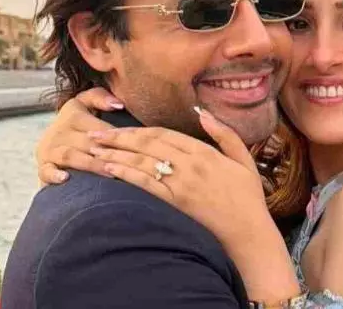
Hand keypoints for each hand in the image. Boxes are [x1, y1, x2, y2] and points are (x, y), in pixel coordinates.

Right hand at [36, 88, 121, 184]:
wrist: (51, 145)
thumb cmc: (77, 126)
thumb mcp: (84, 105)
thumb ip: (100, 98)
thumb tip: (119, 104)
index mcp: (72, 114)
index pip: (97, 126)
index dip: (116, 136)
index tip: (134, 146)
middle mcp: (59, 131)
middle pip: (86, 141)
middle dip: (107, 152)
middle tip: (128, 162)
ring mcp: (49, 150)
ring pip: (70, 155)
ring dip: (91, 164)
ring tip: (110, 172)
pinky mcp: (42, 167)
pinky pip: (46, 171)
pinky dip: (55, 175)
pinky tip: (66, 179)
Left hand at [90, 108, 267, 251]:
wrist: (248, 232)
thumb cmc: (248, 197)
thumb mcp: (243, 159)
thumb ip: (224, 133)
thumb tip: (202, 112)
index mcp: (205, 152)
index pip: (165, 133)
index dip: (139, 128)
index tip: (118, 125)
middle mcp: (190, 164)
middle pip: (148, 144)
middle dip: (118, 137)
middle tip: (94, 134)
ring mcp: (181, 184)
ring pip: (142, 162)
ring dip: (115, 153)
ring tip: (93, 149)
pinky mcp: (176, 202)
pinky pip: (146, 184)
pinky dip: (126, 174)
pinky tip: (109, 169)